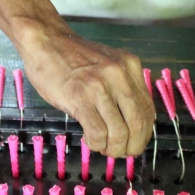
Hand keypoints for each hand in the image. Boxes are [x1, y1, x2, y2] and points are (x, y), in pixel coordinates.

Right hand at [13, 19, 154, 157]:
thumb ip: (122, 88)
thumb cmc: (72, 57)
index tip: (134, 143)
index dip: (143, 134)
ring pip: (120, 133)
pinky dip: (96, 144)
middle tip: (121, 153)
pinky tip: (89, 140)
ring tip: (103, 148)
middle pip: (139, 124)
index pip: (148, 110)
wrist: (45, 41)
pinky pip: (98, 133)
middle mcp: (120, 75)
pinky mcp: (80, 98)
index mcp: (131, 67)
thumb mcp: (108, 66)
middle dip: (132, 146)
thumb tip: (130, 125)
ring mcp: (100, 86)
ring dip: (113, 149)